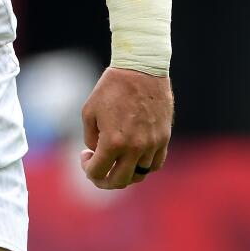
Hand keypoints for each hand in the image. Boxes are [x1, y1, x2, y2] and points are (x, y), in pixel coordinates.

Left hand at [80, 67, 174, 188]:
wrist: (141, 69)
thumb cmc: (111, 87)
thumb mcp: (90, 111)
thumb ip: (91, 138)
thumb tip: (97, 152)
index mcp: (113, 142)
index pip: (98, 172)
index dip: (87, 168)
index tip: (85, 156)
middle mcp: (135, 148)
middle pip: (119, 181)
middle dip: (104, 180)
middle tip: (97, 169)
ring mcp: (152, 144)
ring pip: (139, 175)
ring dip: (124, 172)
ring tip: (116, 160)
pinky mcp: (164, 138)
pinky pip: (155, 164)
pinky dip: (143, 166)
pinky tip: (133, 156)